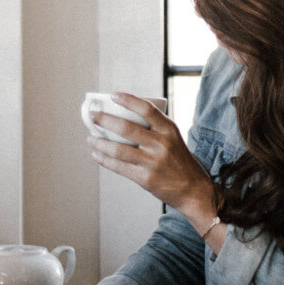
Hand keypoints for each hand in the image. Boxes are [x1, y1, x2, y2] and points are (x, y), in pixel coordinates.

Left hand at [87, 92, 215, 216]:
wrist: (193, 189)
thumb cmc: (179, 161)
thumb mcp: (173, 139)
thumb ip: (154, 129)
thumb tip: (123, 117)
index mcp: (169, 130)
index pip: (146, 109)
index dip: (128, 100)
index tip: (113, 95)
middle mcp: (161, 144)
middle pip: (126, 128)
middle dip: (105, 120)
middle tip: (93, 115)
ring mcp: (152, 162)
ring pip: (118, 149)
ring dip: (100, 143)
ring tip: (90, 138)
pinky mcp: (145, 178)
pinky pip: (119, 167)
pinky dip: (104, 160)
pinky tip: (97, 154)